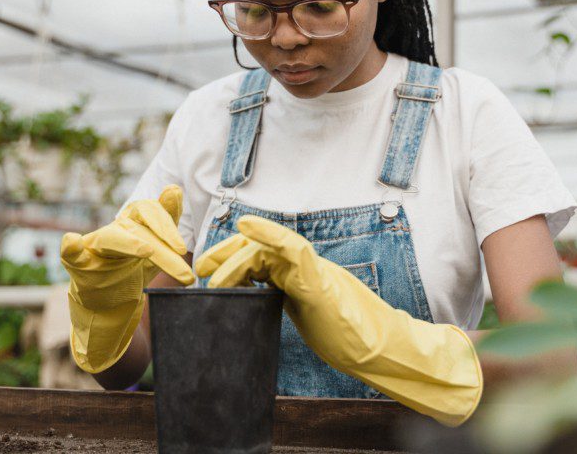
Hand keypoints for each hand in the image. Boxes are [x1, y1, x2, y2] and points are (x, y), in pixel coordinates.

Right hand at [60, 185, 194, 372]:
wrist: (109, 302)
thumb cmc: (134, 269)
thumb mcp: (158, 247)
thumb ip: (167, 220)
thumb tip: (174, 188)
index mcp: (134, 224)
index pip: (150, 212)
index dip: (166, 222)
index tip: (181, 247)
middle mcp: (115, 230)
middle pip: (138, 228)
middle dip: (162, 244)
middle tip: (182, 265)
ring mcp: (94, 247)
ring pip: (111, 239)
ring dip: (130, 244)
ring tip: (147, 251)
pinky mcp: (78, 264)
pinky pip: (71, 254)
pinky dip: (70, 247)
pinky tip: (70, 242)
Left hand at [195, 215, 481, 426]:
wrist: (376, 350)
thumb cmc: (344, 335)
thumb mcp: (304, 314)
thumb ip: (284, 299)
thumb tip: (252, 302)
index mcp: (297, 275)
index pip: (259, 257)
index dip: (231, 258)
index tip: (206, 270)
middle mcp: (303, 267)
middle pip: (258, 248)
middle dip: (226, 254)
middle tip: (200, 267)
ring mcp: (312, 271)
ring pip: (268, 249)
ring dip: (236, 257)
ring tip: (212, 274)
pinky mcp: (319, 282)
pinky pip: (294, 249)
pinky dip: (270, 234)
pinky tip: (248, 226)